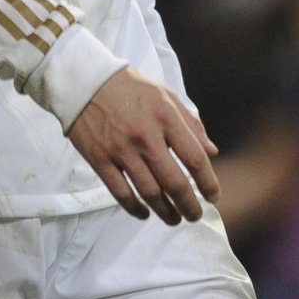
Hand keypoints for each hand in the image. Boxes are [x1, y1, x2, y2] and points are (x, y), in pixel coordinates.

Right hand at [67, 67, 219, 223]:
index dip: (208, 182)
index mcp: (165, 116)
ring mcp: (121, 149)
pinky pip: (121, 194)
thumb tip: (211, 152)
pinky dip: (135, 209)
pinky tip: (144, 213)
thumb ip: (191, 124)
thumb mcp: (166, 96)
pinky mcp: (100, 159)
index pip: (194, 158)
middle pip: (174, 182)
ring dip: (166, 212)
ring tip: (174, 218)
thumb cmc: (130, 88)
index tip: (213, 196)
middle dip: (189, 205)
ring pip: (149, 193)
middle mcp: (145, 135)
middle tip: (195, 214)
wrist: (85, 80)